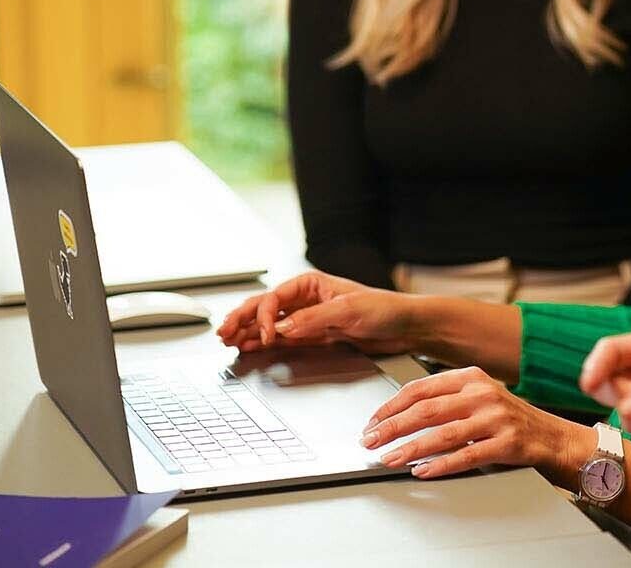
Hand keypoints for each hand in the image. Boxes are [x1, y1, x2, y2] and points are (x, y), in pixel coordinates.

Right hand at [216, 270, 418, 354]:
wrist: (406, 326)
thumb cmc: (385, 308)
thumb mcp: (349, 309)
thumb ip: (314, 319)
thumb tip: (284, 326)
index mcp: (313, 283)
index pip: (275, 297)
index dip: (263, 315)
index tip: (264, 334)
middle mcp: (308, 299)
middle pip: (265, 307)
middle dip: (242, 319)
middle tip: (224, 333)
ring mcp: (309, 318)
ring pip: (270, 324)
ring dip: (249, 331)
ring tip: (229, 341)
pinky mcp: (315, 336)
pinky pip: (283, 338)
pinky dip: (265, 342)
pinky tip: (251, 346)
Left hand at [360, 366, 588, 483]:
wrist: (550, 435)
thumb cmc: (508, 417)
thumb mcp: (478, 395)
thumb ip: (445, 398)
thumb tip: (399, 414)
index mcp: (471, 376)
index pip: (422, 387)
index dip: (392, 405)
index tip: (373, 421)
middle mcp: (483, 394)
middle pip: (427, 410)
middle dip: (392, 427)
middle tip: (370, 440)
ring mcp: (495, 418)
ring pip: (443, 434)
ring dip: (410, 448)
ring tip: (389, 458)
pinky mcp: (505, 443)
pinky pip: (466, 456)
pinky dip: (440, 465)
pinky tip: (423, 470)